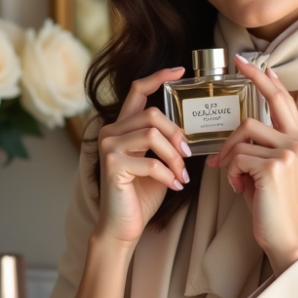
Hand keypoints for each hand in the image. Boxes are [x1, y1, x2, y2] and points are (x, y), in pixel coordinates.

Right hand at [95, 67, 191, 246]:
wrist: (123, 226)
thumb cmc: (141, 194)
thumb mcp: (157, 160)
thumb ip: (164, 141)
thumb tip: (190, 129)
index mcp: (122, 127)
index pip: (137, 90)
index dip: (158, 77)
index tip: (180, 71)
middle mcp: (110, 132)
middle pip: (152, 114)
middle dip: (176, 134)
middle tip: (188, 155)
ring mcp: (108, 147)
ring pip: (152, 135)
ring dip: (174, 157)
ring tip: (181, 175)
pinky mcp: (112, 165)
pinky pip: (150, 161)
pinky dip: (168, 175)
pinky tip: (175, 186)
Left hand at [208, 56, 297, 272]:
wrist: (286, 237)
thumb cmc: (272, 206)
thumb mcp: (270, 170)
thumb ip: (261, 147)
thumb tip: (239, 130)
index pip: (284, 102)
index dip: (269, 81)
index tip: (256, 64)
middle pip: (270, 100)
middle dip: (254, 78)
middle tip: (238, 63)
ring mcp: (288, 152)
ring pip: (244, 132)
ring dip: (229, 154)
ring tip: (233, 176)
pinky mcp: (273, 166)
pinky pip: (237, 156)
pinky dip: (231, 173)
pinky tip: (240, 189)